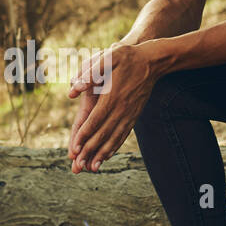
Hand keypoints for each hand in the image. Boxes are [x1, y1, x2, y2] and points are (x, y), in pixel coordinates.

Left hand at [67, 42, 157, 172]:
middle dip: (90, 150)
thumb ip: (90, 73)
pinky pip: (123, 135)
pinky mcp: (135, 116)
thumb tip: (72, 90)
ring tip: (92, 168)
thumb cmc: (128, 57)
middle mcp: (122, 109)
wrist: (153, 61)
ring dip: (103, 153)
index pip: (96, 120)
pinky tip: (108, 156)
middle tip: (79, 165)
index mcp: (113, 96)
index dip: (85, 135)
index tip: (75, 148)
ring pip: (115, 138)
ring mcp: (130, 114)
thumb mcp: (109, 58)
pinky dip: (115, 147)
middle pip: (104, 134)